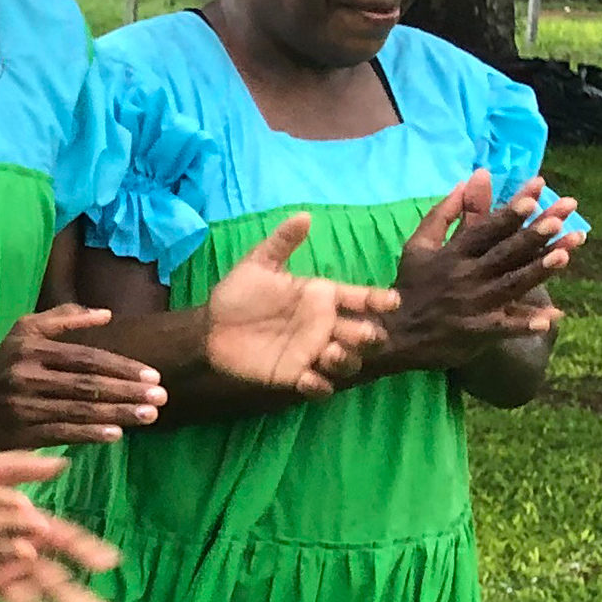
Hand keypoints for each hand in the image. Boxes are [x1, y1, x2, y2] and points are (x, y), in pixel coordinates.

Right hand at [0, 306, 165, 446]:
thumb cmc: (3, 364)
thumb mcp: (25, 330)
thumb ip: (64, 319)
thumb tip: (106, 314)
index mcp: (33, 348)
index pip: (86, 357)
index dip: (121, 367)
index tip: (153, 376)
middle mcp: (29, 375)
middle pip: (87, 385)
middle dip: (127, 391)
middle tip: (161, 397)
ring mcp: (26, 406)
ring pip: (80, 410)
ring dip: (118, 414)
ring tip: (150, 416)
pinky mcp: (22, 432)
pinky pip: (62, 432)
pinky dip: (90, 434)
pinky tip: (117, 434)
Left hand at [196, 213, 402, 396]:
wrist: (210, 327)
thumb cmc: (239, 294)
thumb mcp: (258, 264)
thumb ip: (282, 242)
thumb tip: (305, 215)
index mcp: (321, 297)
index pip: (359, 298)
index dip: (378, 300)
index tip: (392, 301)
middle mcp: (324, 326)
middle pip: (362, 334)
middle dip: (370, 336)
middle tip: (364, 334)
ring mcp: (312, 352)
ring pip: (346, 362)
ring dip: (346, 360)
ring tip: (331, 353)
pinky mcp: (294, 376)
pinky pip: (317, 386)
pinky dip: (319, 386)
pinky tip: (309, 380)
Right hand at [382, 173, 579, 371]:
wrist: (398, 332)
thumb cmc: (413, 284)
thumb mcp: (418, 246)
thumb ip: (442, 214)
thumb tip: (465, 182)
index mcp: (452, 255)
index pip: (484, 229)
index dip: (509, 214)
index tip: (534, 196)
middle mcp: (466, 276)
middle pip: (505, 253)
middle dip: (534, 234)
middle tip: (561, 217)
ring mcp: (475, 305)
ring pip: (513, 283)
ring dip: (540, 269)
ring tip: (566, 254)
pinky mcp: (480, 331)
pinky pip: (508, 326)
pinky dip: (528, 322)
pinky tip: (553, 316)